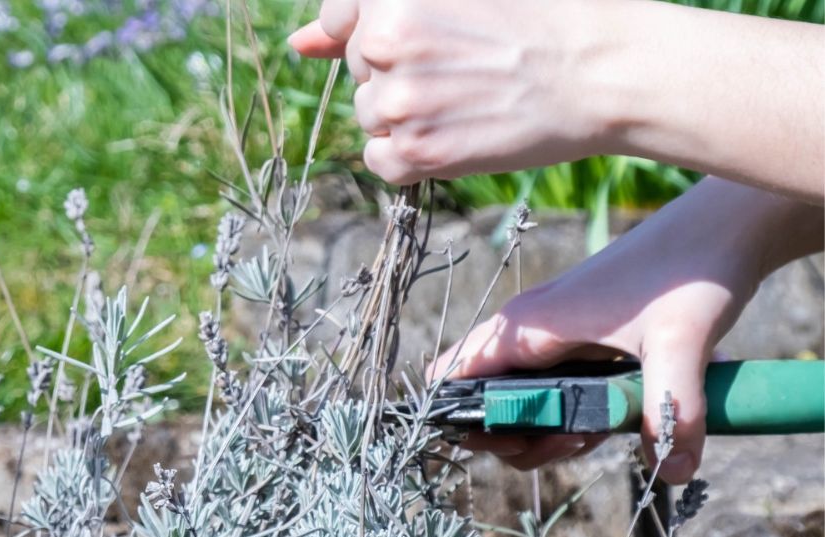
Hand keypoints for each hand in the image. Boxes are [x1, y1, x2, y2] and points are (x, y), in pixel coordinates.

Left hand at [290, 0, 824, 200]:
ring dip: (405, 115)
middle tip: (464, 67)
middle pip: (358, 70)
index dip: (375, 32)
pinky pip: (380, 160)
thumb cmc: (538, 19)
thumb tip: (301, 43)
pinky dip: (410, 156)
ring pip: (368, 115)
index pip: (341, 17)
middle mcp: (385, 41)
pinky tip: (457, 133)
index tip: (422, 41)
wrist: (599, 71)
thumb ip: (369, 13)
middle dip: (396, 72)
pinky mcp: (414, 152)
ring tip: (466, 99)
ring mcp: (397, 100)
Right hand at [426, 179, 823, 484]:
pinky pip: (558, 395)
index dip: (464, 423)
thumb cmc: (692, 269)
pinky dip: (576, 419)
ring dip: (549, 436)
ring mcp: (555, 339)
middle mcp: (530, 333)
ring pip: (524, 405)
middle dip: (518, 441)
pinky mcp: (584, 345)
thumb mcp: (681, 343)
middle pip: (488, 406)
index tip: (514, 445)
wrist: (731, 224)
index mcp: (527, 328)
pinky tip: (617, 422)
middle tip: (569, 444)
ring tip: (595, 436)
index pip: (452, 379)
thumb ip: (672, 409)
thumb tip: (672, 472)